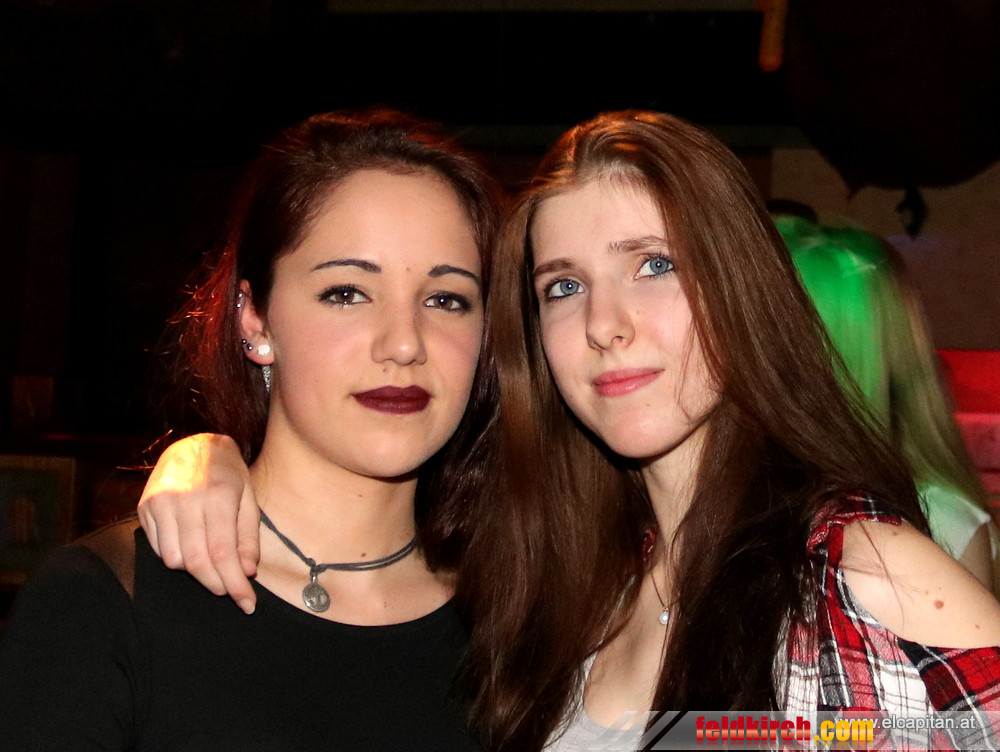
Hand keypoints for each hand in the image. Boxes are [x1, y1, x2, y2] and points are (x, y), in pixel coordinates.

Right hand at [137, 433, 259, 613]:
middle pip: (196, 562)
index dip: (235, 584)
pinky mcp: (144, 507)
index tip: (247, 603)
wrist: (193, 443)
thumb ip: (248, 536)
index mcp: (217, 495)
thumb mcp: (248, 498)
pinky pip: (159, 549)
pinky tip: (192, 548)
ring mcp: (160, 503)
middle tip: (231, 592)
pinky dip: (177, 558)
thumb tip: (247, 572)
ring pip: (174, 560)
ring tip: (213, 563)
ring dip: (196, 571)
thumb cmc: (228, 473)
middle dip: (216, 584)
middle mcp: (185, 500)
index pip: (222, 553)